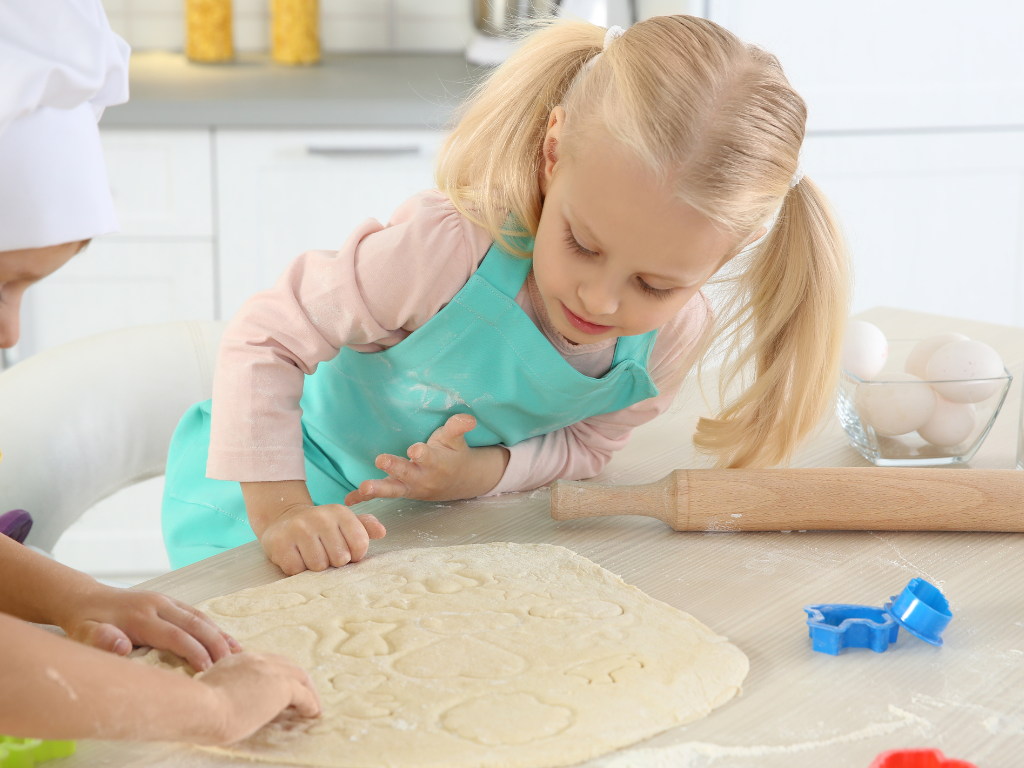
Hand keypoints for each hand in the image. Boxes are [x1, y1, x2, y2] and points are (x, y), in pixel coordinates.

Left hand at [62, 585, 241, 671]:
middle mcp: (158, 605)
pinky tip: (225, 639)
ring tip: (238, 654)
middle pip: (195, 624)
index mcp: (141, 617)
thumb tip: (122, 647)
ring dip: (219, 634)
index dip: (194, 652)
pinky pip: (196, 613)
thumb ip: (100, 640)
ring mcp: (165, 601)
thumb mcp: (83, 634)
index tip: (209, 671)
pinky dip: (213, 627)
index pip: (175, 636)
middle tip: (231, 666)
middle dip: (215, 644)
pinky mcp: (169, 602)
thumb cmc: (85, 623)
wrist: (86, 598)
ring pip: (199, 617)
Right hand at [196, 652, 320, 744]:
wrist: (200, 708)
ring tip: (312, 706)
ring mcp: (270, 671)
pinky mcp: (281, 687)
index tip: (278, 688)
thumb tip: (223, 704)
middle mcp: (256, 660)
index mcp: (237, 661)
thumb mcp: (208, 693)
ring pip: (299, 675)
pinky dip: (311, 703)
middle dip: (296, 678)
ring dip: (308, 691)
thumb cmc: (196, 709)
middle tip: (302, 694)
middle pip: (286, 664)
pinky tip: (313, 713)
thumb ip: (220, 691)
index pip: (264, 663)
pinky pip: (304, 694)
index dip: (275, 675)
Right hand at [258, 503, 385, 575]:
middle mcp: (320, 517)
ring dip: (315, 566)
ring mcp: (298, 528)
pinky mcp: (279, 542)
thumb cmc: (321, 527)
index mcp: (340, 512)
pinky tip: (296, 556)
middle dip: (333, 561)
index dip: (354, 555)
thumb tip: (382, 532)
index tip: (344, 550)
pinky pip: (297, 569)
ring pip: (318, 566)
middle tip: (324, 552)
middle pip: (340, 558)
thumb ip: (365, 527)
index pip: (360, 545)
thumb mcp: (344, 522)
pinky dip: (297, 569)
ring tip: (310, 554)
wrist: (284, 519)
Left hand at [344, 414, 509, 504]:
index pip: (429, 457)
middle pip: (407, 474)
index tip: (415, 450)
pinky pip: (382, 495)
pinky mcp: (400, 491)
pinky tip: (349, 500)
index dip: (422, 454)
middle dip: (395, 468)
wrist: (460, 482)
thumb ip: (458, 428)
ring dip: (377, 489)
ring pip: (393, 489)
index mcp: (436, 463)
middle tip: (382, 460)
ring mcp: (410, 488)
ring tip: (363, 488)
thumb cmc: (454, 455)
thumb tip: (468, 418)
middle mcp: (422, 478)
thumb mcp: (456, 440)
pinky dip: (364, 500)